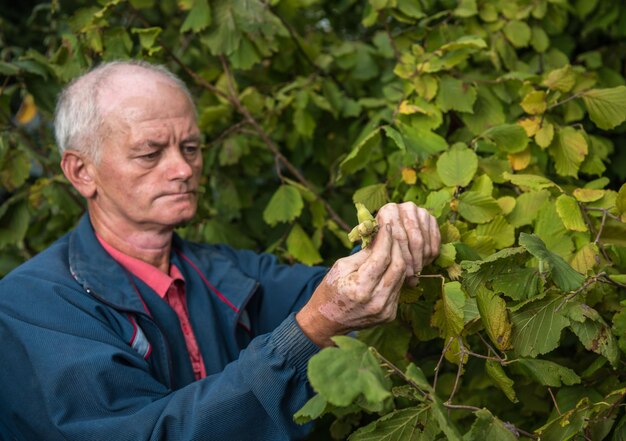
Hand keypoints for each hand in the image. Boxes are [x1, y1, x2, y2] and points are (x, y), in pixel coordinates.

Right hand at [296, 224, 405, 347]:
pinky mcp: (389, 315)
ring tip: (391, 247)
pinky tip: (388, 266)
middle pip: (398, 267)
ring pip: (401, 277)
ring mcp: (385, 310)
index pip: (382, 258)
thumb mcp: (340, 267)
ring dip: (398, 260)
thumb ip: (363, 254)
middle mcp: (376, 301)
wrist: (326, 322)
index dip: (386, 239)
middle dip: (397, 247)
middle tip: (392, 234)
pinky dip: (395, 275)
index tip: (386, 226)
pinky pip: (397, 289)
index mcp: (360, 288)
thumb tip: (379, 236)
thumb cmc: (330, 290)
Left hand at [375, 202, 440, 285]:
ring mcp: (421, 212)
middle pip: (414, 239)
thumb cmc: (381, 238)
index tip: (402, 271)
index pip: (399, 236)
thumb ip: (376, 247)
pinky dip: (430, 253)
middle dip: (413, 260)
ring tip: (417, 271)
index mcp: (389, 210)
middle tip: (412, 274)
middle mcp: (406, 207)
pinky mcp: (432, 218)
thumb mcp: (374, 240)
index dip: (402, 256)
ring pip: (425, 241)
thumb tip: (374, 256)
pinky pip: (435, 240)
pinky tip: (424, 262)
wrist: (394, 228)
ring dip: (422, 259)